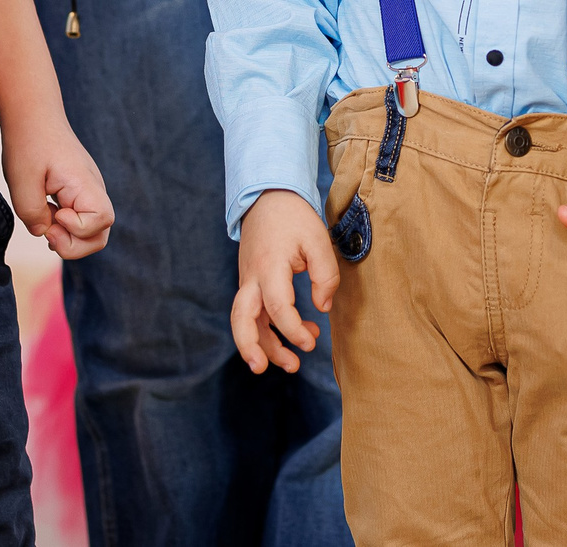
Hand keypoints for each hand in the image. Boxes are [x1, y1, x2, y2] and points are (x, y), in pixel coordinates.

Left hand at [2, 120, 114, 260]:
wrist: (32, 115)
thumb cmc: (28, 143)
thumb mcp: (21, 181)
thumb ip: (33, 215)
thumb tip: (45, 233)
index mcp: (85, 184)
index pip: (101, 222)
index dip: (76, 229)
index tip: (55, 213)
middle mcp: (94, 190)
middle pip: (101, 235)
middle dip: (73, 246)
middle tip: (47, 231)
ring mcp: (88, 192)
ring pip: (92, 232)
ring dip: (68, 238)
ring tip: (45, 223)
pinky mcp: (79, 193)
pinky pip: (81, 220)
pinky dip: (64, 227)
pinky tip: (46, 215)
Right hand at [232, 190, 338, 375]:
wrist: (268, 198)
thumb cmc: (294, 218)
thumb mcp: (318, 239)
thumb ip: (326, 274)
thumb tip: (322, 307)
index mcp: (269, 266)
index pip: (276, 306)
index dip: (292, 330)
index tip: (311, 342)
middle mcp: (252, 277)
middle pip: (241, 318)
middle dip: (251, 346)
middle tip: (263, 369)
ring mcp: (248, 281)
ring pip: (245, 320)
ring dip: (262, 345)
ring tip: (291, 365)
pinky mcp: (251, 284)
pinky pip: (253, 313)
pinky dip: (267, 330)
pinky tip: (294, 336)